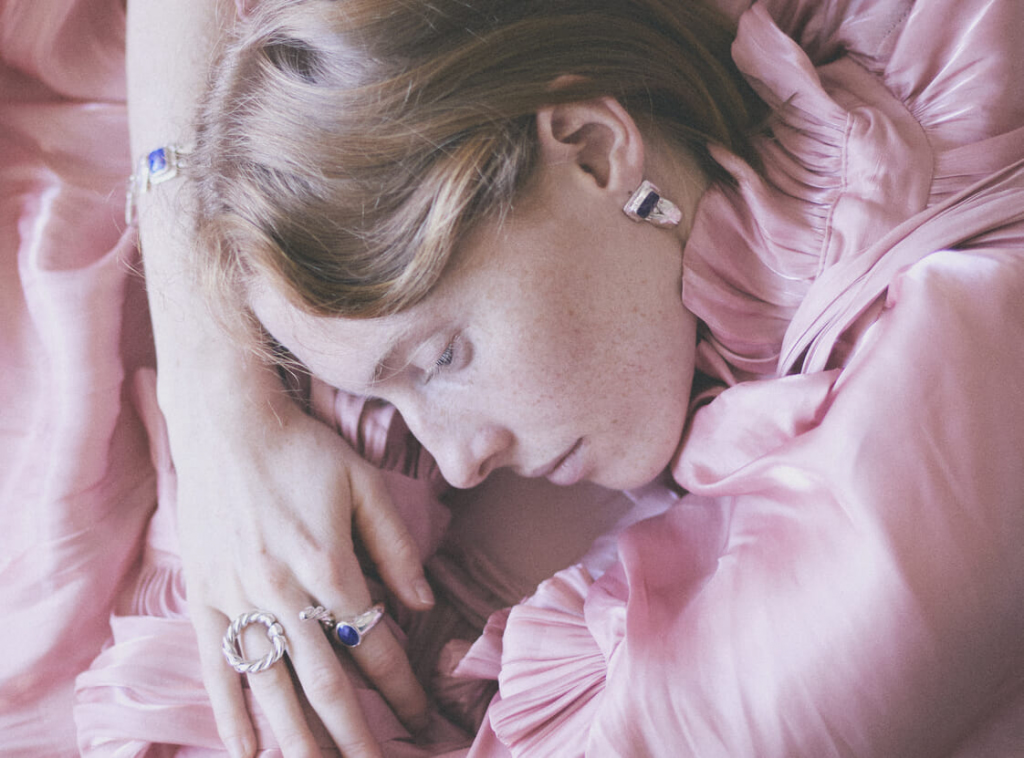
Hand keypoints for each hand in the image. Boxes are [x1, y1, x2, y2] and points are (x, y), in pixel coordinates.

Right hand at [167, 377, 433, 757]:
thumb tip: (424, 605)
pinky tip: (248, 750)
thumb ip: (396, 546)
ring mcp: (237, 598)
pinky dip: (231, 711)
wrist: (226, 424)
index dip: (402, 688)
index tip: (421, 719)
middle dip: (355, 735)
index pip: (375, 645)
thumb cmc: (302, 451)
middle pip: (325, 682)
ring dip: (298, 738)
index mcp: (328, 564)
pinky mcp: (203, 597)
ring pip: (272, 686)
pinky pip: (216, 665)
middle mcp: (282, 591)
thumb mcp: (365, 484)